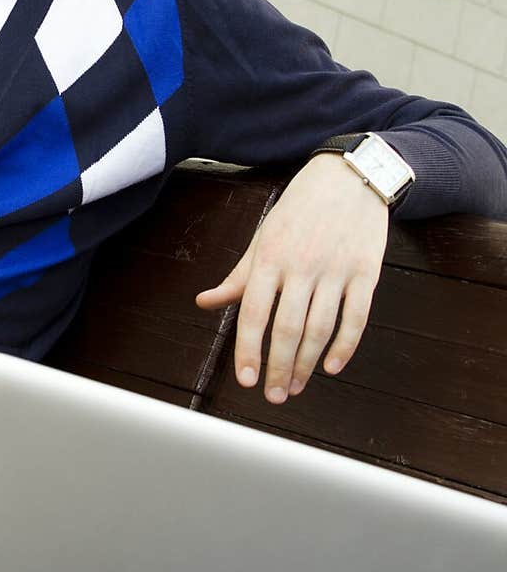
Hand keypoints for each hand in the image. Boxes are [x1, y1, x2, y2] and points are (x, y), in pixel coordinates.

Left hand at [194, 154, 388, 402]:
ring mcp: (336, 269)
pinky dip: (345, 346)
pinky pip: (356, 317)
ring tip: (295, 386)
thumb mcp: (263, 236)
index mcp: (270, 256)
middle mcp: (302, 265)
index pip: (254, 313)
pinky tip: (333, 366)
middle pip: (288, 328)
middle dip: (278, 367)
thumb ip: (238, 276)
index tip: (245, 380)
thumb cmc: (300, 208)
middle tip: (273, 395)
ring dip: (307, 363)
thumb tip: (205, 302)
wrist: (350, 176)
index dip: (249, 350)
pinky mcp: (366, 271)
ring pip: (320, 328)